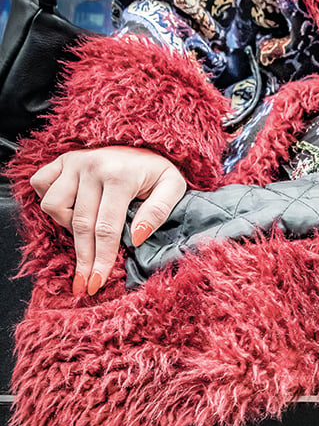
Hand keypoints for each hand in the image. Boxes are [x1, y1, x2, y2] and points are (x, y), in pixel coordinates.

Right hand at [30, 146, 186, 295]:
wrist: (143, 141)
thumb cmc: (156, 169)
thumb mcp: (172, 187)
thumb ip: (158, 212)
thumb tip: (136, 238)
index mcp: (119, 175)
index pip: (106, 228)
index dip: (101, 259)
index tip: (97, 282)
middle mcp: (92, 166)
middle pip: (80, 224)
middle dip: (83, 259)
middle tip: (84, 284)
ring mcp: (73, 162)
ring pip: (54, 205)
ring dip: (67, 225)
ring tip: (86, 233)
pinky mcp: (61, 160)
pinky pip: (40, 184)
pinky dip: (51, 201)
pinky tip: (69, 210)